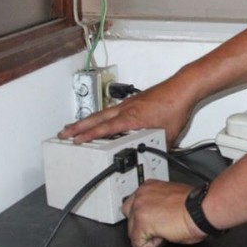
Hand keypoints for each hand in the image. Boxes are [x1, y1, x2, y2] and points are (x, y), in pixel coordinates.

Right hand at [58, 77, 194, 145]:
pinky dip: (102, 115)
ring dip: (88, 120)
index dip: (89, 135)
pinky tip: (101, 119)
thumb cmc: (175, 106)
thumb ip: (157, 148)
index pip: (105, 129)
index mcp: (132, 118)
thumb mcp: (168, 135)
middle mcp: (127, 109)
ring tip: (75, 127)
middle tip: (63, 132)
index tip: (75, 140)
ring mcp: (129, 103)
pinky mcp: (134, 101)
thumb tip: (154, 158)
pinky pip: (112, 109)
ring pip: (103, 113)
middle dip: (78, 126)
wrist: (182, 88)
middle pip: (97, 118)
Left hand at [122, 180, 206, 246]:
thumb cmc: (194, 205)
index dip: (146, 214)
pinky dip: (150, 244)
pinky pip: (137, 242)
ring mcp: (139, 208)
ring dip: (146, 234)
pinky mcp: (141, 223)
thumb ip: (159, 202)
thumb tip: (157, 212)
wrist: (200, 209)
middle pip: (129, 216)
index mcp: (149, 186)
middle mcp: (141, 194)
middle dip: (141, 224)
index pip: (135, 203)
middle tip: (158, 226)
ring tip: (164, 230)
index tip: (155, 218)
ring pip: (132, 230)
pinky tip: (163, 236)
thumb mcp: (172, 197)